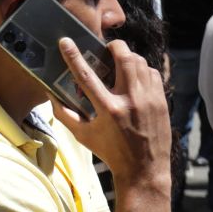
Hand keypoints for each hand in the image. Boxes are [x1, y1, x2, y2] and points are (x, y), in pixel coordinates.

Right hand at [52, 38, 170, 190]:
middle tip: (106, 49)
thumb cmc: (110, 152)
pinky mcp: (161, 101)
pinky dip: (143, 69)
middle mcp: (130, 101)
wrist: (144, 169)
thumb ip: (65, 114)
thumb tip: (51, 95)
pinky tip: (135, 76)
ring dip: (128, 57)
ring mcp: (149, 99)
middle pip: (124, 58)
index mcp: (108, 110)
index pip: (87, 75)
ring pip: (141, 62)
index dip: (73, 56)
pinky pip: (153, 73)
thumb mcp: (83, 135)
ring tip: (119, 63)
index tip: (65, 42)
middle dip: (114, 47)